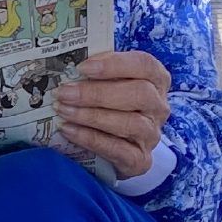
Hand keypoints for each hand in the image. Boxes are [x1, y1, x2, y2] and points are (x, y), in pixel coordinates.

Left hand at [54, 50, 170, 178]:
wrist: (117, 143)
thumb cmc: (109, 98)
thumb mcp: (107, 79)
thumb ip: (96, 68)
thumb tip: (66, 60)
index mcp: (155, 78)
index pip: (144, 64)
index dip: (114, 64)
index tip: (83, 67)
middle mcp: (158, 106)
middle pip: (139, 94)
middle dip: (97, 93)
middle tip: (64, 92)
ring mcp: (152, 134)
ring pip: (130, 123)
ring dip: (91, 116)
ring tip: (63, 110)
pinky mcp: (141, 160)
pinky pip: (119, 150)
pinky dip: (90, 138)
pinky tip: (68, 130)